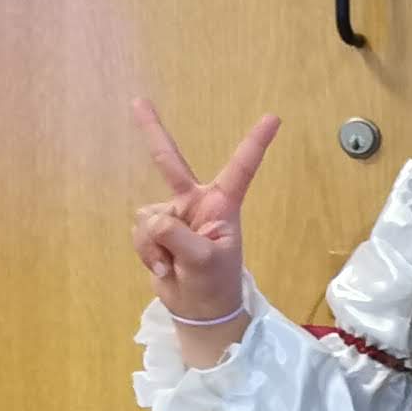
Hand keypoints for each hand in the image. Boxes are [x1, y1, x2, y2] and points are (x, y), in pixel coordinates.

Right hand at [131, 99, 278, 352]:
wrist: (198, 309)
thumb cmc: (213, 284)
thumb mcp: (202, 261)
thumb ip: (177, 236)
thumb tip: (153, 219)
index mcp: (223, 205)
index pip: (241, 168)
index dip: (255, 143)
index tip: (273, 117)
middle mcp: (197, 203)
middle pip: (170, 162)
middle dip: (152, 131)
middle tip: (138, 100)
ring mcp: (174, 215)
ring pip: (148, 216)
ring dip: (154, 245)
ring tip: (174, 264)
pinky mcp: (155, 231)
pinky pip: (139, 232)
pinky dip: (146, 252)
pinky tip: (163, 267)